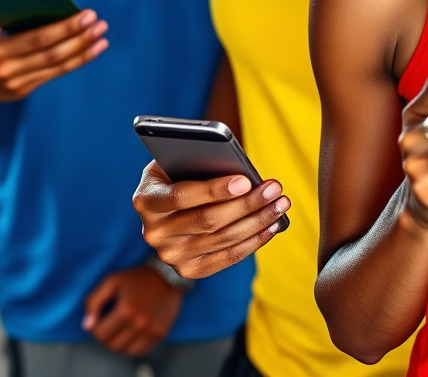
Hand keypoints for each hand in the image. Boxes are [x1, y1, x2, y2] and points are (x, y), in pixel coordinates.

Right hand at [0, 10, 107, 103]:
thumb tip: (38, 0)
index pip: (38, 39)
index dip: (66, 27)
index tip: (88, 14)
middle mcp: (3, 70)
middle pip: (52, 54)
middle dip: (80, 38)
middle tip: (102, 23)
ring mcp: (12, 84)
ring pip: (57, 67)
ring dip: (84, 51)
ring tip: (103, 36)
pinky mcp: (20, 91)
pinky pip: (54, 74)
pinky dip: (77, 61)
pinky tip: (93, 49)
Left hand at [82, 265, 182, 356]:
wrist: (169, 274)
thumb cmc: (137, 277)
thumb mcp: (112, 281)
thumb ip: (94, 302)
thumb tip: (87, 325)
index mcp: (126, 310)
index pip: (100, 334)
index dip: (96, 327)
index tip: (100, 319)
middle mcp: (140, 322)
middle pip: (112, 344)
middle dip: (106, 336)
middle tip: (110, 324)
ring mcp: (152, 329)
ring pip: (125, 350)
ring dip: (119, 342)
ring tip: (121, 328)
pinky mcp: (161, 332)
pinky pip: (140, 350)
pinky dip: (132, 346)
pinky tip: (132, 332)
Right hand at [133, 160, 289, 279]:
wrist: (167, 207)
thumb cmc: (180, 171)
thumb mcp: (180, 159)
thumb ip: (201, 160)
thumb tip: (241, 170)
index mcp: (146, 199)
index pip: (181, 196)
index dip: (214, 189)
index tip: (246, 181)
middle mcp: (153, 232)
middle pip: (207, 221)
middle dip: (247, 204)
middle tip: (275, 188)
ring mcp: (170, 255)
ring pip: (222, 240)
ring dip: (257, 221)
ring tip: (281, 204)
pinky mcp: (188, 269)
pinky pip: (226, 257)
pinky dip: (253, 242)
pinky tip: (272, 226)